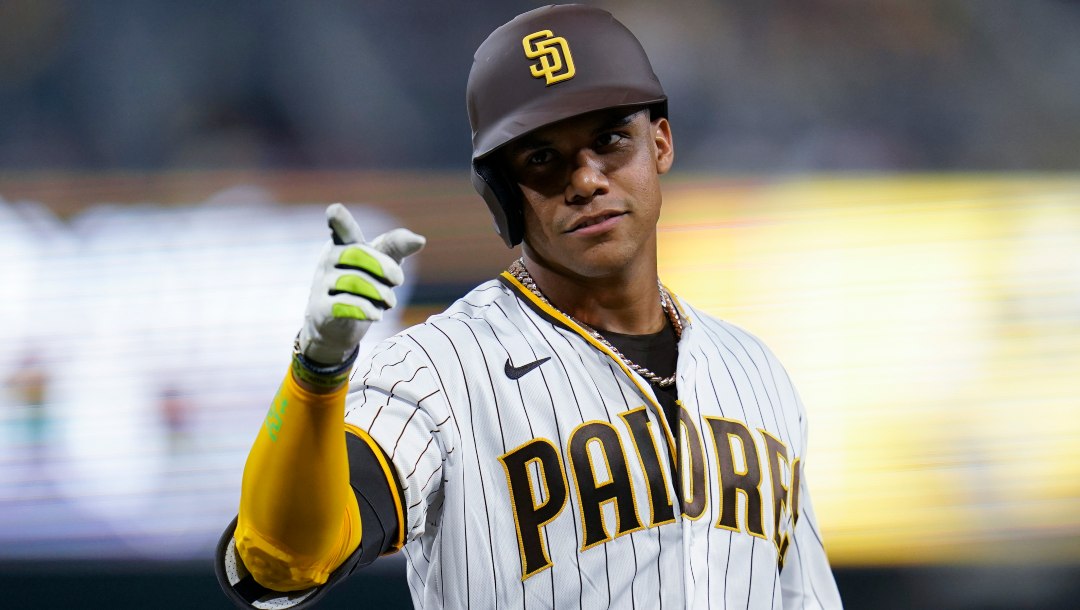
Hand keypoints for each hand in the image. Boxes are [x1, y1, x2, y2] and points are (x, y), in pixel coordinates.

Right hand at [297, 203, 425, 365]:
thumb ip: (396, 248)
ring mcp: (322, 283)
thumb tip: (420, 240)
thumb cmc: (363, 286)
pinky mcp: (321, 308)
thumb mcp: (381, 265)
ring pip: (355, 282)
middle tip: (399, 281)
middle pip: (358, 254)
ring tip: (389, 302)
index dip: (339, 220)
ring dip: (380, 293)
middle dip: (384, 267)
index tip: (334, 210)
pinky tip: (377, 315)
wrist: (336, 326)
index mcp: (343, 244)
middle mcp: (329, 259)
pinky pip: (346, 304)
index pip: (342, 229)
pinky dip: (367, 310)